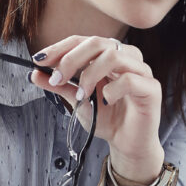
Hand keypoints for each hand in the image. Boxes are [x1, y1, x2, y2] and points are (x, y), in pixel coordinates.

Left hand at [31, 35, 163, 182]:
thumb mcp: (77, 102)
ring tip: (82, 95)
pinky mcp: (152, 89)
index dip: (61, 47)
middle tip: (57, 78)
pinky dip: (112, 90)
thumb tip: (34, 73)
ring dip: (90, 74)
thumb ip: (59, 86)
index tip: (40, 60)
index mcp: (109, 56)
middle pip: (98, 42)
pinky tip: (106, 101)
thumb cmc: (107, 120)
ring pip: (114, 55)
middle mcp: (126, 58)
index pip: (84, 41)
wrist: (126, 145)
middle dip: (71, 59)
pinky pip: (130, 80)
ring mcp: (141, 71)